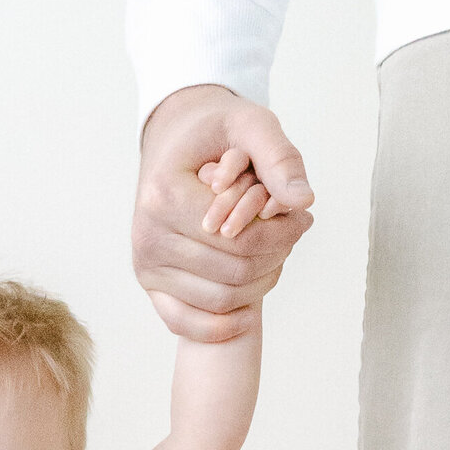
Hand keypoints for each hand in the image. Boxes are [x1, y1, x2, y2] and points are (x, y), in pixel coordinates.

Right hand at [133, 86, 313, 341]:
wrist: (174, 140)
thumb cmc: (213, 132)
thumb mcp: (250, 124)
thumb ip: (279, 157)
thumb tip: (303, 201)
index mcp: (164, 195)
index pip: (240, 239)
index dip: (282, 234)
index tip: (303, 219)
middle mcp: (147, 234)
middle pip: (234, 272)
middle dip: (274, 257)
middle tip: (293, 236)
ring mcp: (145, 264)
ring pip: (220, 299)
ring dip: (259, 284)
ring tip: (275, 254)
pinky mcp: (149, 284)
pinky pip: (186, 323)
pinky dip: (223, 325)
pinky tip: (249, 308)